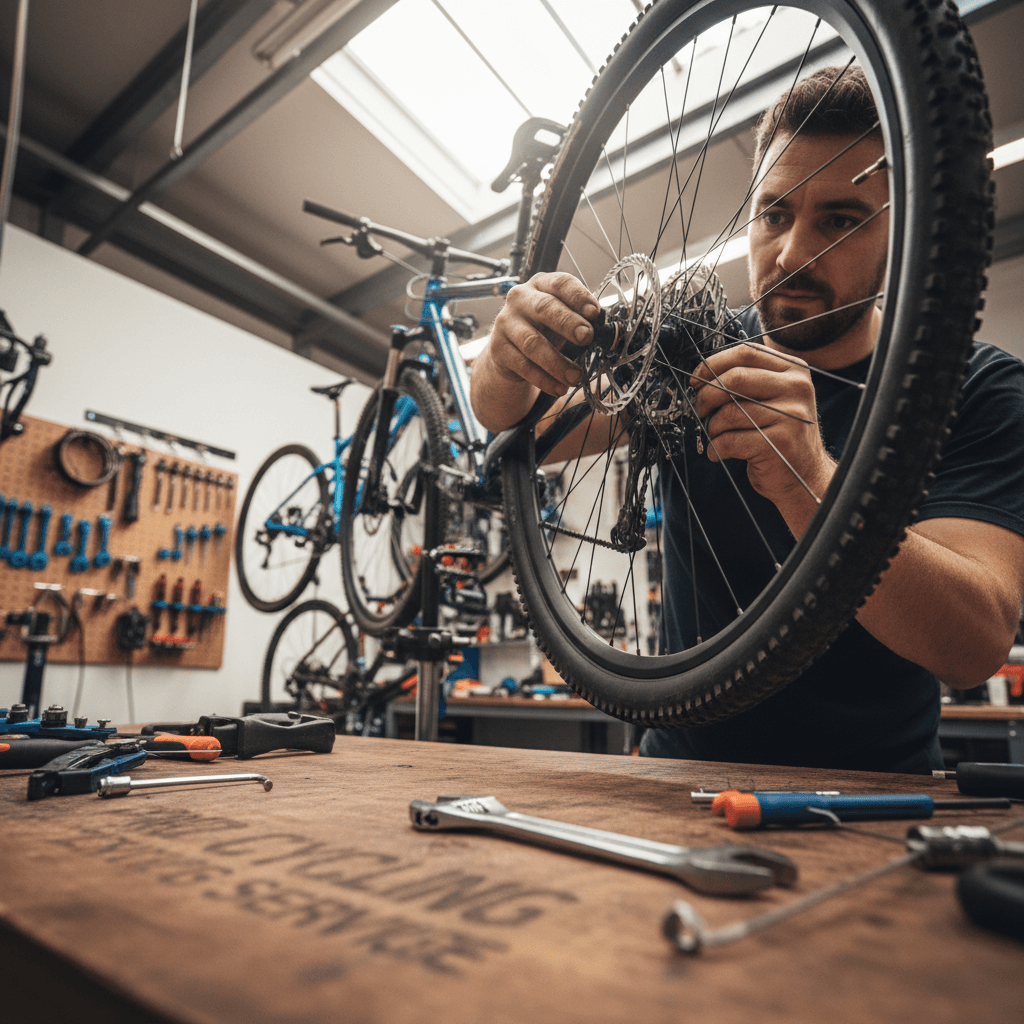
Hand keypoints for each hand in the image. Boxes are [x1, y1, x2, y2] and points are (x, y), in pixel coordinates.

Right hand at [488, 272, 599, 396]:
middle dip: (568, 323)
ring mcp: (506, 323)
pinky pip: (523, 366)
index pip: (561, 283)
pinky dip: (544, 379)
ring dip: (557, 362)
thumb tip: (604, 333)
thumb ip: (579, 319)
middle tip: (586, 337)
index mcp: (541, 284)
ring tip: (575, 377)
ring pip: (533, 343)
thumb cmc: (543, 328)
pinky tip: (559, 388)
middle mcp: (520, 299)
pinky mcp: (498, 348)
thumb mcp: (561, 318)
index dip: (578, 296)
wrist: (510, 349)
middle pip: (544, 308)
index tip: (595, 312)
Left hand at [692, 343, 834, 530]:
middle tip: (699, 410)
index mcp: (794, 370)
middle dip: (707, 396)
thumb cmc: (778, 435)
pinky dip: (716, 448)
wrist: (804, 476)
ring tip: (714, 436)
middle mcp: (797, 388)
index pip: (746, 353)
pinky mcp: (780, 443)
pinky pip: (730, 441)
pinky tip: (718, 452)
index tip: (695, 379)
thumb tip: (701, 375)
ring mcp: (791, 415)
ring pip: (729, 413)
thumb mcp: (773, 398)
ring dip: (712, 427)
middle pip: (735, 379)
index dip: (713, 364)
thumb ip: (747, 381)